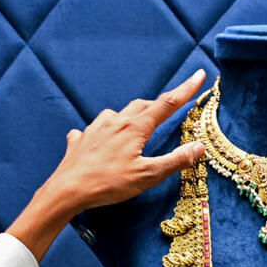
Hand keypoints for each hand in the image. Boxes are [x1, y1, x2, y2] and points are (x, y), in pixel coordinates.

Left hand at [42, 69, 207, 212]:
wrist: (66, 190)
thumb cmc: (107, 184)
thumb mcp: (147, 176)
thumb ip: (175, 161)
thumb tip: (200, 147)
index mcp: (135, 127)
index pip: (167, 104)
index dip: (186, 90)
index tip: (199, 75)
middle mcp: (115, 122)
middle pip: (143, 106)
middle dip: (159, 105)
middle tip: (172, 106)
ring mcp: (95, 129)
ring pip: (117, 115)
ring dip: (131, 117)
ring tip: (136, 127)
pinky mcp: (80, 140)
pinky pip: (94, 130)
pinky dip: (103, 132)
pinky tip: (100, 140)